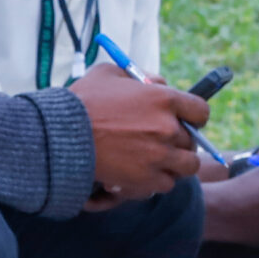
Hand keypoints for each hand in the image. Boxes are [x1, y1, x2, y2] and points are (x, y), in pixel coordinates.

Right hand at [70, 63, 203, 203]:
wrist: (58, 135)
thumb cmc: (81, 102)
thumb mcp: (108, 74)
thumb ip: (139, 76)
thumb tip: (157, 83)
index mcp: (163, 99)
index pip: (200, 111)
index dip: (193, 117)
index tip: (185, 121)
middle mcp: (167, 128)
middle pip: (192, 141)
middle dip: (179, 141)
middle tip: (162, 143)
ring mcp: (159, 155)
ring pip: (187, 165)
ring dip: (175, 164)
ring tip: (157, 161)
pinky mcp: (146, 178)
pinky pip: (166, 184)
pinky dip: (157, 180)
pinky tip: (143, 173)